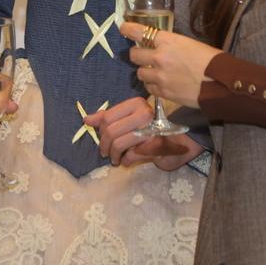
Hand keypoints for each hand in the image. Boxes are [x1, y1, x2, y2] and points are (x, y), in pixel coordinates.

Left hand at [84, 98, 203, 168]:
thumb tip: (86, 119)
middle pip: (111, 131)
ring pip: (118, 144)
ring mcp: (150, 130)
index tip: (98, 137)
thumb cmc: (151, 128)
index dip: (99, 130)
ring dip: (113, 155)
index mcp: (136, 104)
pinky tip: (127, 160)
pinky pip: (130, 156)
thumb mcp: (130, 118)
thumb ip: (109, 117)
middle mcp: (144, 114)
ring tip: (114, 159)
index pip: (108, 116)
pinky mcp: (154, 146)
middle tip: (104, 152)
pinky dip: (126, 160)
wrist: (179, 140)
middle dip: (104, 145)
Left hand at [120, 22, 220, 108]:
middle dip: (137, 55)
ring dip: (145, 72)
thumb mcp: (191, 44)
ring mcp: (159, 77)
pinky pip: (148, 88)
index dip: (128, 29)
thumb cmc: (212, 60)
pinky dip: (152, 86)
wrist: (221, 84)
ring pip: (140, 73)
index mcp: (168, 41)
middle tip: (143, 56)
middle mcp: (159, 57)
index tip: (123, 28)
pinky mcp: (163, 93)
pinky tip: (161, 84)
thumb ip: (172, 45)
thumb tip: (164, 48)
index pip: (139, 31)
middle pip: (134, 55)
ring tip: (154, 72)